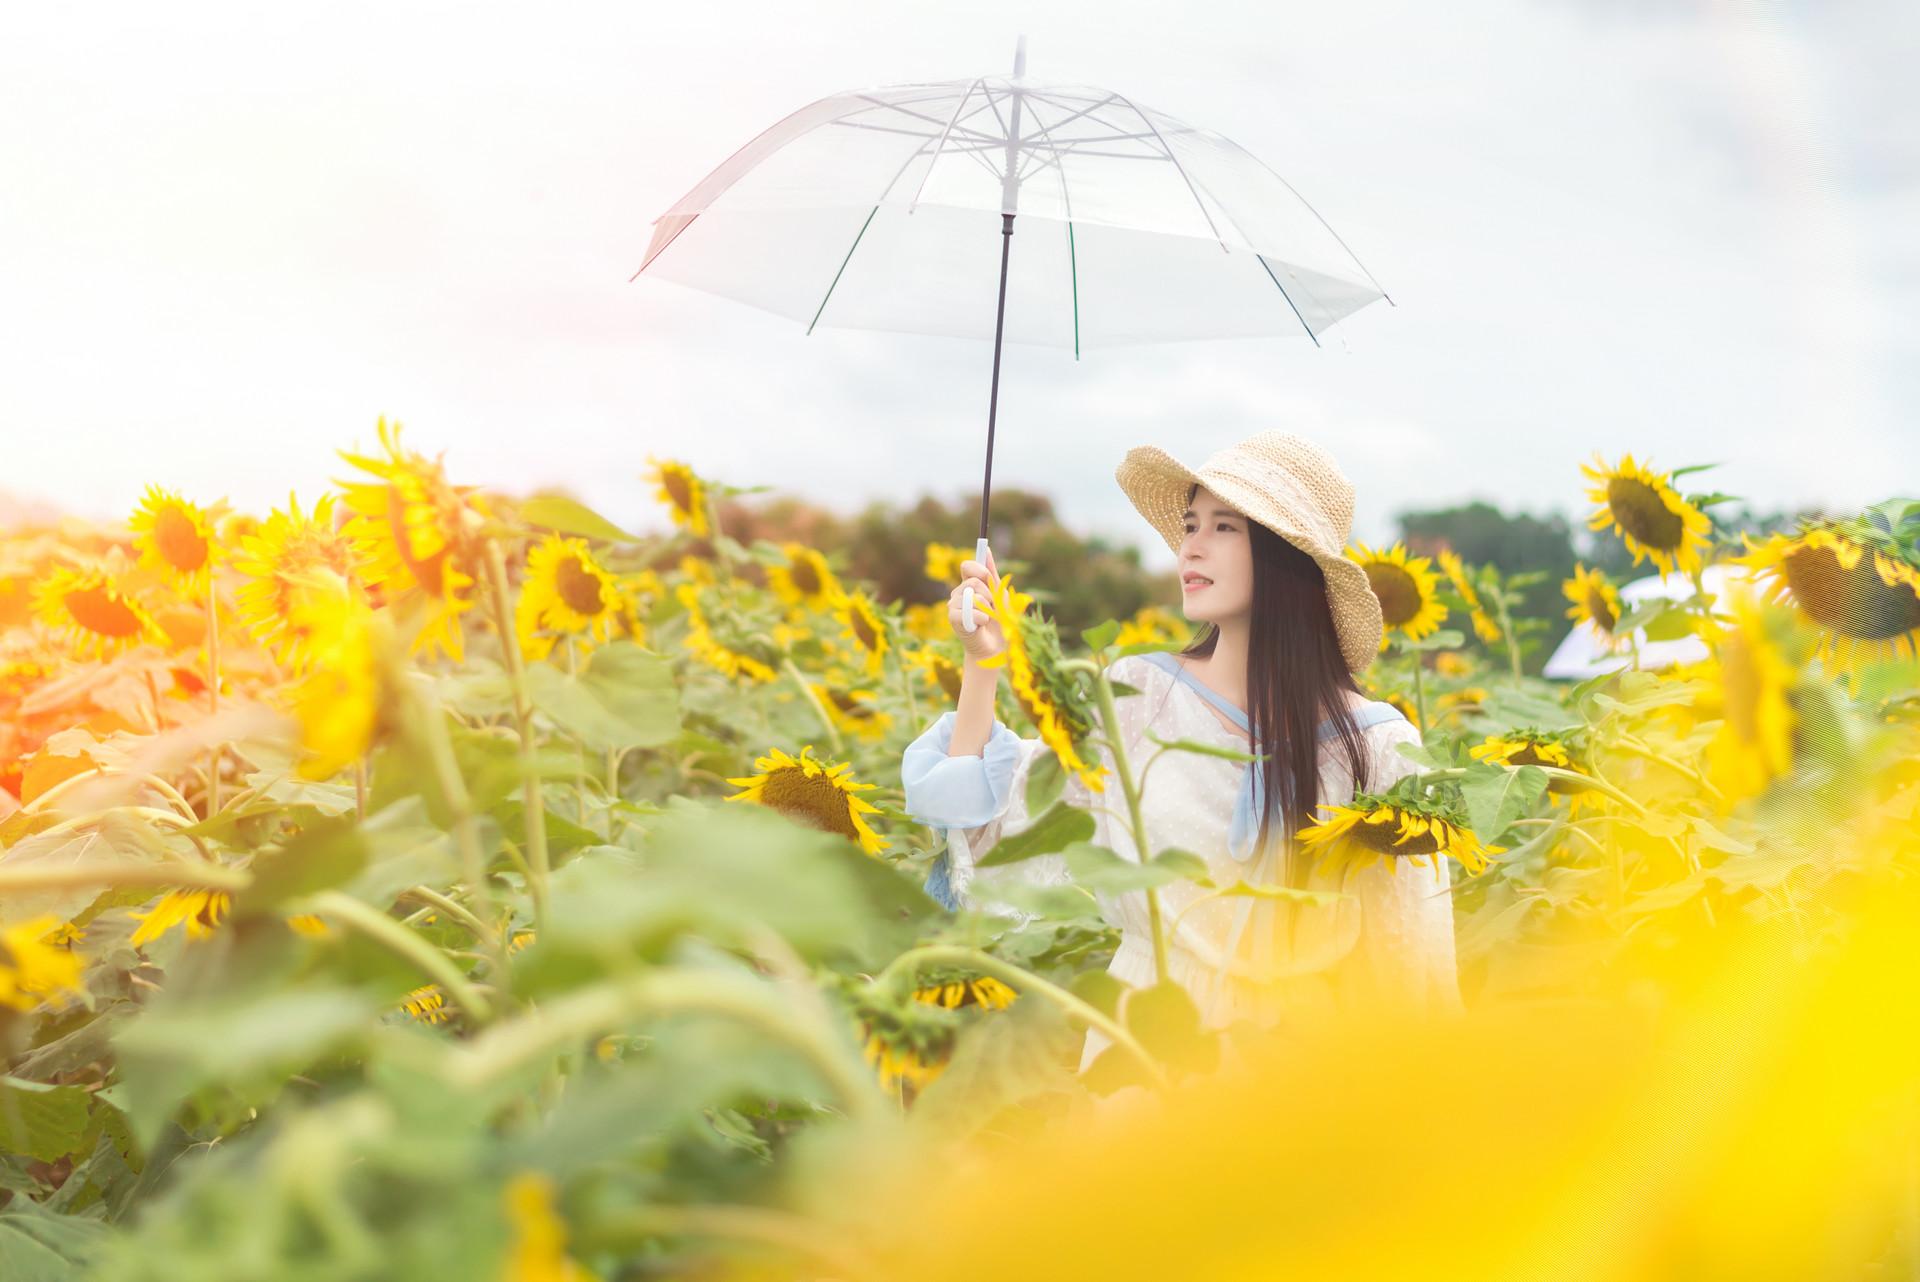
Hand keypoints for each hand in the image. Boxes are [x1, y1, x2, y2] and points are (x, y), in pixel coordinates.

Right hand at [947, 549, 1006, 664]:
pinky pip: (966, 611)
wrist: (998, 645)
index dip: (979, 569)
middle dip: (989, 595)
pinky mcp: (953, 619)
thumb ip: (991, 572)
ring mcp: (954, 606)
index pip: (967, 566)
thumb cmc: (1001, 619)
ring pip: (970, 596)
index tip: (988, 577)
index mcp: (970, 584)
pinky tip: (981, 625)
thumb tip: (986, 548)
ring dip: (986, 608)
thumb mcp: (1000, 592)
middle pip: (972, 582)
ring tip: (987, 618)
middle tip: (992, 607)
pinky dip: (980, 618)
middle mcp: (959, 593)